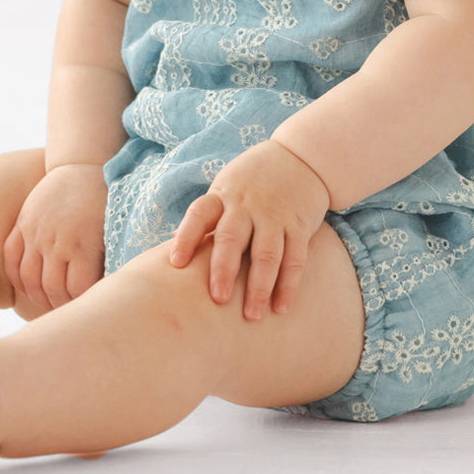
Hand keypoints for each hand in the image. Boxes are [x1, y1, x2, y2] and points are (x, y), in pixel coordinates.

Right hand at [3, 165, 107, 311]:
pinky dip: (16, 276)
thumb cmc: (104, 202)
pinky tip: (27, 284)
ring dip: (37, 295)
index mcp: (83, 245)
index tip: (87, 307)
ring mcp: (36, 233)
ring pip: (28, 278)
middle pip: (51, 289)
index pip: (77, 291)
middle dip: (59, 305)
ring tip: (48, 301)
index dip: (81, 304)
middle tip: (67, 310)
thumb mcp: (112, 231)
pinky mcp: (22, 224)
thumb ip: (105, 262)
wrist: (82, 167)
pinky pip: (11, 258)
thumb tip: (104, 293)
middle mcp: (56, 241)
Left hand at [169, 140, 329, 321]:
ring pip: (266, 254)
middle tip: (218, 299)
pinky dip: (288, 284)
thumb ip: (208, 219)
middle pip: (232, 239)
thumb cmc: (252, 181)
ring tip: (252, 316)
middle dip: (224, 270)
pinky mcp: (299, 224)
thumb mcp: (226, 189)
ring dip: (259, 287)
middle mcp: (246, 206)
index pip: (199, 214)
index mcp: (222, 196)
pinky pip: (295, 258)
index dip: (186, 237)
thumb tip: (173, 251)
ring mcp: (274, 215)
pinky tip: (281, 307)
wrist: (300, 157)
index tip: (176, 263)